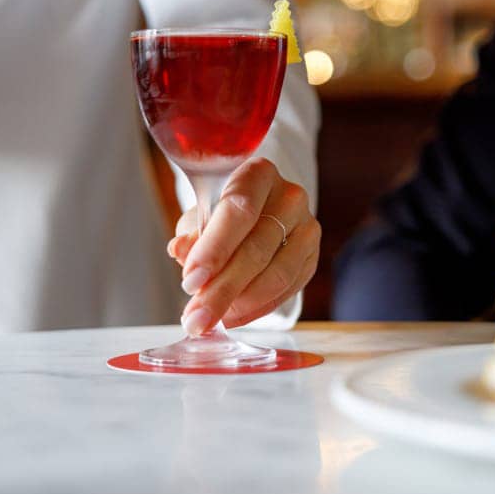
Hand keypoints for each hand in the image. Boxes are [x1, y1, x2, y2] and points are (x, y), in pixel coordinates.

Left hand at [166, 158, 320, 335]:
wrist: (256, 211)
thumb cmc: (223, 212)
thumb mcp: (200, 216)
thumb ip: (192, 235)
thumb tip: (181, 252)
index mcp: (259, 174)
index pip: (239, 211)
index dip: (214, 249)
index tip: (190, 281)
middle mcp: (290, 197)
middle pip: (258, 249)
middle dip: (223, 289)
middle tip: (196, 317)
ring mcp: (307, 227)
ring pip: (277, 274)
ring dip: (241, 303)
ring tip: (212, 319)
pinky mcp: (313, 256)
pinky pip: (288, 289)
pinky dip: (258, 308)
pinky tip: (234, 316)